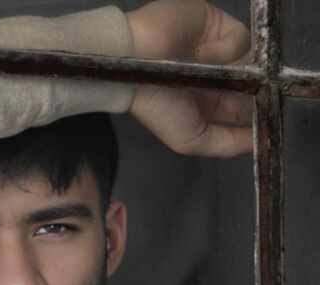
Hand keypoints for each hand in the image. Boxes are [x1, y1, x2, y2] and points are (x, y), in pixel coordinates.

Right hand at [127, 0, 252, 156]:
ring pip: (253, 61)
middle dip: (257, 93)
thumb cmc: (158, 107)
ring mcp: (220, 51)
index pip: (246, 112)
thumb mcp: (190, 141)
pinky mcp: (219, 25)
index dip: (259, 117)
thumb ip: (228, 143)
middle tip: (252, 98)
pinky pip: (241, 38)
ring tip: (210, 76)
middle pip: (256, 85)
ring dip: (235, 72)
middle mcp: (217, 79)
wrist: (133, 62)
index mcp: (209, 106)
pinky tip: (202, 54)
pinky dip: (226, 49)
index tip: (266, 120)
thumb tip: (262, 137)